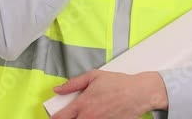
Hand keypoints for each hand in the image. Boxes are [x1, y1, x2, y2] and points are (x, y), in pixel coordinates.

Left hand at [50, 69, 167, 118]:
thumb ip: (73, 84)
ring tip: (85, 114)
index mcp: (82, 104)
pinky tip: (94, 116)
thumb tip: (58, 89)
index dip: (54, 118)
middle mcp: (89, 117)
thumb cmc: (118, 83)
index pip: (60, 117)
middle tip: (68, 116)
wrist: (139, 93)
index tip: (52, 117)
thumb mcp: (93, 76)